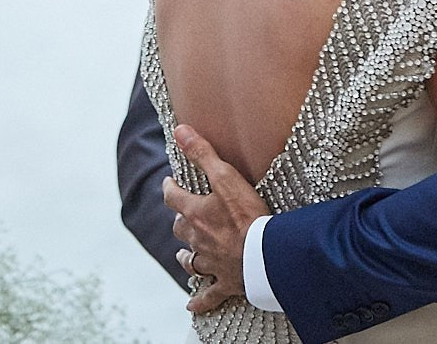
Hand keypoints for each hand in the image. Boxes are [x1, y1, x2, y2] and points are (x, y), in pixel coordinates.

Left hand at [163, 125, 268, 314]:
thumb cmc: (248, 216)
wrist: (266, 256)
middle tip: (184, 214)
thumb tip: (180, 130)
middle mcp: (197, 239)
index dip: (170, 187)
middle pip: (180, 229)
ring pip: (190, 260)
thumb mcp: (225, 177)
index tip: (170, 182)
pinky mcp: (225, 282)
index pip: (173, 197)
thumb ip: (203, 153)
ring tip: (183, 254)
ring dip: (185, 256)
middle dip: (180, 220)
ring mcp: (210, 262)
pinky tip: (191, 307)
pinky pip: (207, 295)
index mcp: (195, 213)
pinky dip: (199, 301)